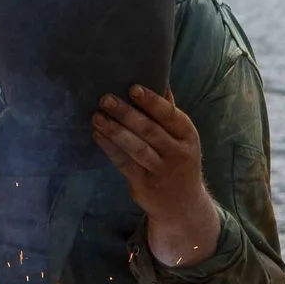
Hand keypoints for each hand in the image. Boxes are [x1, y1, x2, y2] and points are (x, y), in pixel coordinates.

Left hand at [92, 85, 223, 268]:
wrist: (182, 205)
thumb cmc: (178, 160)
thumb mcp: (182, 137)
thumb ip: (169, 112)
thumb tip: (159, 78)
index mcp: (188, 136)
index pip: (170, 116)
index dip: (152, 102)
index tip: (133, 87)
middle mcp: (178, 153)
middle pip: (150, 131)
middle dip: (126, 113)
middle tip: (105, 98)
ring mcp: (161, 171)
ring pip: (136, 148)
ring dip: (114, 131)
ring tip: (96, 116)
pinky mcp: (144, 185)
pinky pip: (124, 163)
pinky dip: (109, 149)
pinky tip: (97, 134)